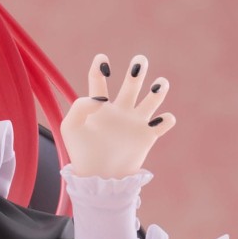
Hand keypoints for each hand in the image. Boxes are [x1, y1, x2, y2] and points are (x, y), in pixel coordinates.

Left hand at [60, 54, 176, 177]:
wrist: (98, 179)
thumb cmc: (81, 153)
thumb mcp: (71, 127)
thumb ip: (80, 106)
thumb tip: (102, 98)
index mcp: (99, 106)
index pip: (99, 80)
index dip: (100, 67)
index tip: (101, 59)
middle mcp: (120, 110)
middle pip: (132, 82)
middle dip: (138, 69)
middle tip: (139, 62)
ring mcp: (135, 122)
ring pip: (153, 97)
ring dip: (159, 88)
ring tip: (159, 85)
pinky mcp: (148, 136)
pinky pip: (165, 122)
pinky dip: (166, 119)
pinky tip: (156, 122)